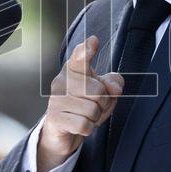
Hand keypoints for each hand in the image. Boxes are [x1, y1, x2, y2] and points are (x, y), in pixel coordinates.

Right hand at [39, 36, 122, 171]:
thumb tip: (115, 88)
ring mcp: (56, 100)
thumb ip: (113, 84)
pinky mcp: (55, 118)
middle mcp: (61, 82)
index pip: (80, 57)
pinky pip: (84, 125)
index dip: (86, 50)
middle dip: (103, 103)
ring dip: (95, 118)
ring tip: (85, 116)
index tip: (94, 41)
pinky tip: (79, 126)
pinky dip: (88, 129)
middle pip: (98, 91)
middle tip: (94, 107)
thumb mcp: (103, 93)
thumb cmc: (84, 105)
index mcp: (73, 70)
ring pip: (92, 110)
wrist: (61, 131)